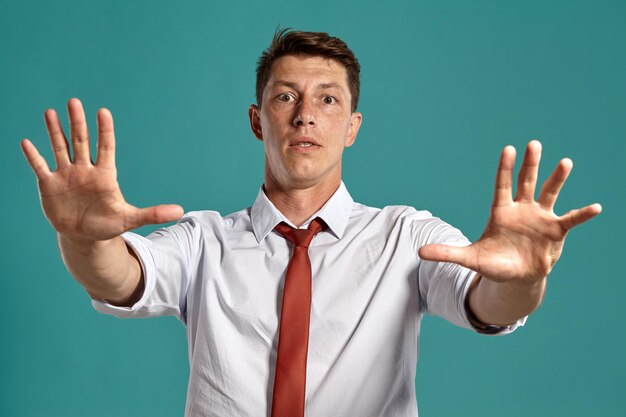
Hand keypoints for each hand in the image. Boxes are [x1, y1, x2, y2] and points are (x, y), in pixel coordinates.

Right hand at [21, 98, 182, 240]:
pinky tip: (26, 142)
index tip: (103, 111)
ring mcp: (66, 175)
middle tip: (74, 101)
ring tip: (50, 112)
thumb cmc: (107, 224)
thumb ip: (153, 213)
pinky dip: (34, 156)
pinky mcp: (49, 185)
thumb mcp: (130, 219)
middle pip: (81, 141)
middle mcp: (84, 169)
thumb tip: (180, 212)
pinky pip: (40, 167)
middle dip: (78, 122)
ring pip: (60, 148)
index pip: (106, 147)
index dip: (104, 130)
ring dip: (55, 131)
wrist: (83, 236)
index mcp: (105, 174)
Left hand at [418, 140, 601, 283]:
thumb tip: (419, 254)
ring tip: (565, 162)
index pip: (502, 185)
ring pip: (550, 194)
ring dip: (557, 179)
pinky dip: (582, 214)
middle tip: (534, 143)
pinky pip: (570, 220)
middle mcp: (522, 210)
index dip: (505, 169)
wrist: (516, 276)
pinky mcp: (555, 232)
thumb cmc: (493, 263)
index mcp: (501, 212)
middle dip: (530, 164)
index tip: (508, 149)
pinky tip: (596, 207)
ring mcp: (540, 219)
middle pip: (527, 182)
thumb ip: (447, 253)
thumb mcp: (470, 258)